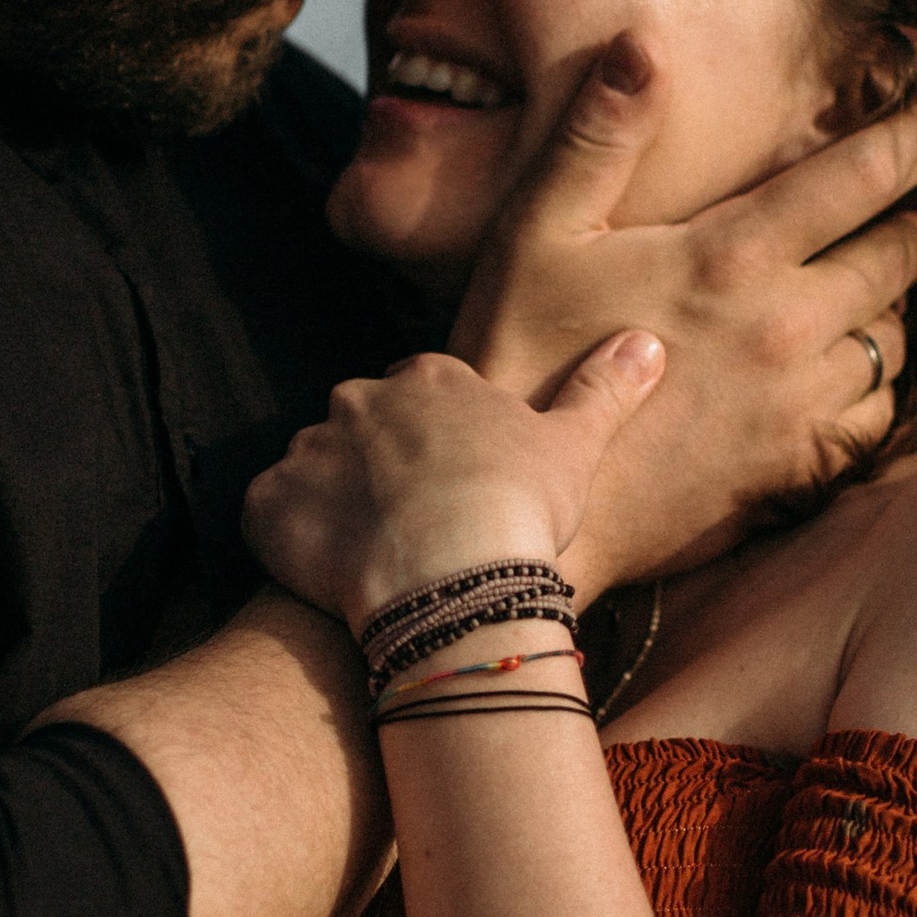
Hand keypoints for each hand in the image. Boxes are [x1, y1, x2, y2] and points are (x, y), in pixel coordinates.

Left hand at [243, 336, 667, 630]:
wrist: (452, 577)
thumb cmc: (520, 509)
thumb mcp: (576, 446)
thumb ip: (602, 389)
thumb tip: (648, 339)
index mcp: (431, 378)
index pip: (422, 389)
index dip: (436, 437)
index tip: (454, 479)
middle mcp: (359, 399)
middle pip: (361, 423)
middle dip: (378, 464)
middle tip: (414, 523)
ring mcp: (308, 448)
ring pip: (313, 468)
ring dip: (333, 503)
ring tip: (374, 558)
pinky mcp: (268, 503)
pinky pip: (268, 515)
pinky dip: (288, 540)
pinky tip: (327, 576)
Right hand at [453, 40, 916, 595]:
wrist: (523, 499)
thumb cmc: (520, 356)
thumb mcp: (537, 230)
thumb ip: (599, 134)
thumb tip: (643, 45)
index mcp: (735, 254)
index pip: (863, 176)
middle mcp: (787, 325)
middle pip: (899, 253)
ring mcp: (798, 402)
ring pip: (894, 334)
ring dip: (899, 301)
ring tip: (892, 282)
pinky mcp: (794, 466)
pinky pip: (877, 413)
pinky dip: (880, 383)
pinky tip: (859, 369)